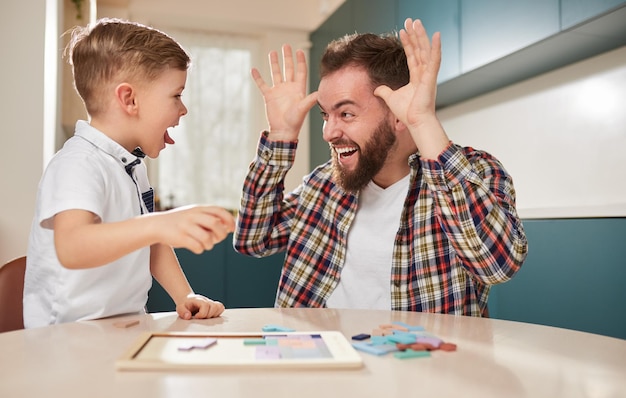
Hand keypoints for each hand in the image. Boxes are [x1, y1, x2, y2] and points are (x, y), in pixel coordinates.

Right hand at [154, 205, 234, 253]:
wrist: (156, 225)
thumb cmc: (180, 222)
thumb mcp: (194, 214)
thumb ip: (209, 217)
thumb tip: (228, 228)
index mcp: (198, 208)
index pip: (219, 211)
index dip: (229, 220)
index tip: (232, 229)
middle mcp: (192, 215)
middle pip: (215, 224)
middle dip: (221, 234)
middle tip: (218, 239)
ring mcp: (186, 226)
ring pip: (207, 238)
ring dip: (210, 245)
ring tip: (205, 245)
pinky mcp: (180, 238)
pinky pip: (197, 247)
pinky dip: (200, 250)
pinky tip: (196, 248)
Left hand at [177, 293, 224, 318]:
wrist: (187, 300)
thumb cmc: (184, 305)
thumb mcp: (180, 307)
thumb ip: (183, 312)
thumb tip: (188, 316)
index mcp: (199, 300)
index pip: (205, 305)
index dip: (202, 314)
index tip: (196, 317)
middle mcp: (207, 301)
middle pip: (214, 307)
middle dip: (207, 315)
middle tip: (200, 318)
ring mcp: (211, 303)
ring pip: (219, 307)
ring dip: (213, 315)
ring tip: (205, 317)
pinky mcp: (214, 306)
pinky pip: (221, 308)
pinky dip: (217, 313)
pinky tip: (210, 316)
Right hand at [251, 44, 318, 140]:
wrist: (283, 131)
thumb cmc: (295, 122)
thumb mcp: (303, 108)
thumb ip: (311, 99)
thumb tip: (320, 93)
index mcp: (298, 89)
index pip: (300, 71)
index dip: (300, 61)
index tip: (299, 50)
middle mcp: (289, 88)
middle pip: (288, 68)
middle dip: (287, 57)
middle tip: (286, 45)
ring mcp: (278, 91)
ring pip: (276, 73)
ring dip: (274, 63)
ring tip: (272, 52)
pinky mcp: (269, 96)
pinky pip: (262, 84)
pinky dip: (258, 77)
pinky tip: (254, 69)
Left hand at [374, 18, 447, 158]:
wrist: (415, 122)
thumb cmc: (407, 112)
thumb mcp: (391, 98)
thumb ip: (384, 91)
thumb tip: (377, 88)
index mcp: (416, 77)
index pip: (412, 55)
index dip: (407, 42)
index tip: (403, 30)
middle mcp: (424, 73)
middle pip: (419, 49)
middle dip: (414, 34)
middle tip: (411, 20)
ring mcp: (429, 74)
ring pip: (425, 50)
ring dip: (421, 36)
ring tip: (417, 22)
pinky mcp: (431, 77)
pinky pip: (435, 59)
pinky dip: (436, 47)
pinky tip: (436, 35)